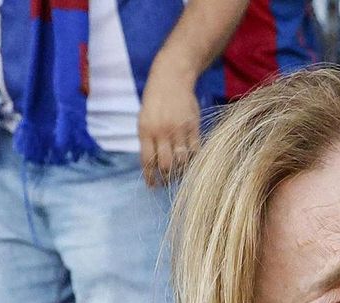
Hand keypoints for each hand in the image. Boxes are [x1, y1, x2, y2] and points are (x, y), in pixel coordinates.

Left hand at [137, 63, 201, 186]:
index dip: (150, 176)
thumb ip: (148, 140)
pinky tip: (191, 164)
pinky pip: (195, 151)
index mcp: (145, 131)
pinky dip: (193, 160)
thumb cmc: (156, 100)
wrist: (172, 79)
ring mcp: (179, 130)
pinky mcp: (193, 128)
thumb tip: (153, 163)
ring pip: (182, 160)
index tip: (152, 186)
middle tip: (167, 183)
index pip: (147, 160)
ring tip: (179, 175)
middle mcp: (162, 132)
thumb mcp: (145, 119)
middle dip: (166, 178)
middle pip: (165, 165)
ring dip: (181, 172)